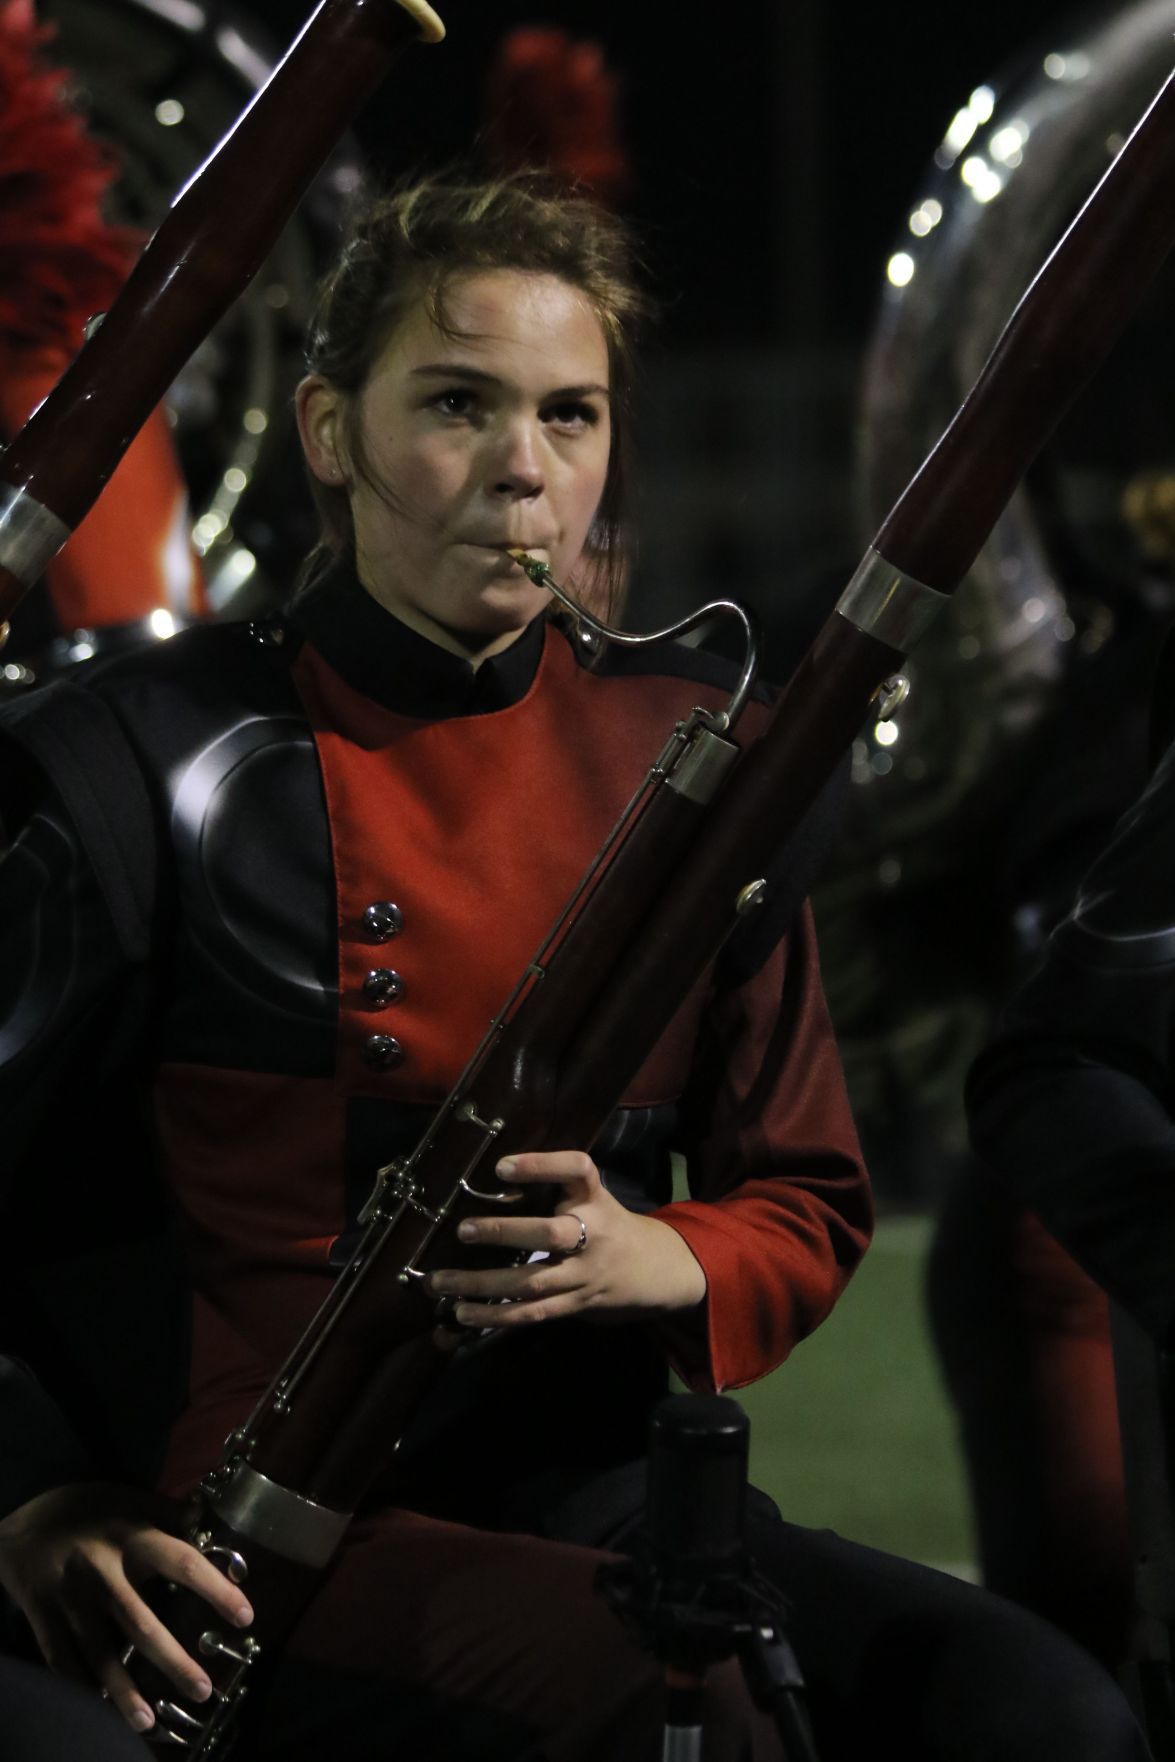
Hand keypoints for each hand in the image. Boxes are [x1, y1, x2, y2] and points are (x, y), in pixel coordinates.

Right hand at [0, 1482, 253, 1733]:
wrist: (17, 1525)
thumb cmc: (80, 1509)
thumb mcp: (125, 1496)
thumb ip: (165, 1510)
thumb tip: (204, 1517)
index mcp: (130, 1537)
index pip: (182, 1563)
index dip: (216, 1589)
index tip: (245, 1616)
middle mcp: (102, 1572)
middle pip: (142, 1624)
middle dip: (173, 1661)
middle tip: (203, 1690)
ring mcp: (70, 1599)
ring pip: (100, 1654)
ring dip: (125, 1691)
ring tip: (148, 1721)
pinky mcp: (43, 1618)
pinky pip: (62, 1661)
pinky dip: (81, 1686)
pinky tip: (100, 1708)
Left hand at [427, 1150, 705, 1328]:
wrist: (652, 1270)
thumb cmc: (606, 1223)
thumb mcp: (591, 1196)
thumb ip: (553, 1188)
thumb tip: (486, 1178)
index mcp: (595, 1197)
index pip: (577, 1170)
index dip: (542, 1165)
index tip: (501, 1166)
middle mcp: (595, 1233)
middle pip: (553, 1235)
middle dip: (506, 1232)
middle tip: (463, 1229)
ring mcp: (585, 1275)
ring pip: (533, 1283)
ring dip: (483, 1284)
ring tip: (441, 1281)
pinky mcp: (575, 1305)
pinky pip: (532, 1314)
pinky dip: (495, 1315)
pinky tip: (462, 1312)